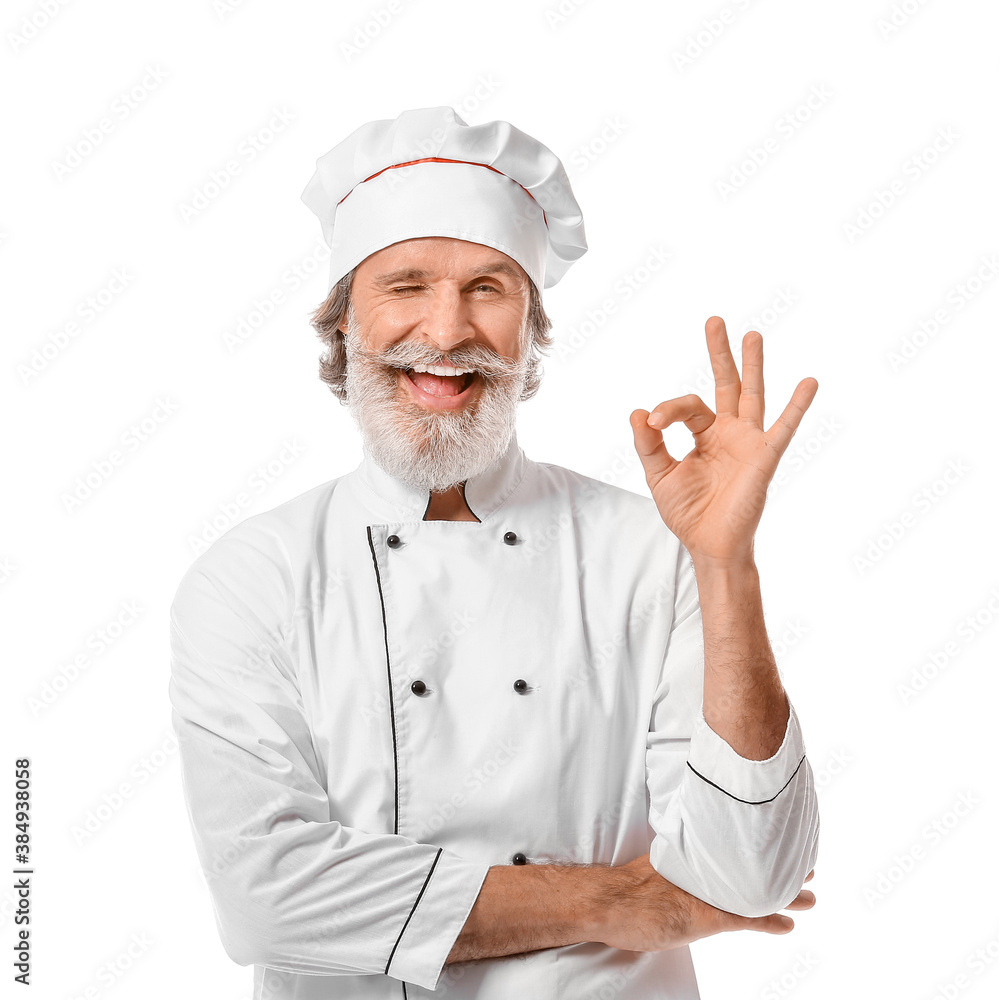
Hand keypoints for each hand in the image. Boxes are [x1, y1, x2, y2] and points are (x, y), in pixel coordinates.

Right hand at [588, 854, 815, 952]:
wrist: (611, 903)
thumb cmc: (625, 890)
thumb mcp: (656, 869)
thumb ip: (676, 867)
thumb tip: (681, 867)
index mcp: (691, 859)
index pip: (732, 851)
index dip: (756, 848)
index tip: (776, 840)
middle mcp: (704, 871)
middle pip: (750, 867)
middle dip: (779, 866)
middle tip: (807, 864)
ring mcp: (707, 893)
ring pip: (756, 891)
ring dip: (785, 894)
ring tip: (809, 896)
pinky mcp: (708, 917)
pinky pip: (748, 919)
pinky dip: (769, 922)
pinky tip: (787, 926)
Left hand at [629, 316, 817, 564]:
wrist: (710, 545)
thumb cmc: (689, 513)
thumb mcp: (660, 475)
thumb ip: (648, 444)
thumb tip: (637, 412)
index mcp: (704, 435)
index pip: (686, 407)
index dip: (667, 410)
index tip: (652, 423)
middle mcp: (728, 433)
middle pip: (725, 383)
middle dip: (720, 353)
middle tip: (714, 320)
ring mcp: (748, 442)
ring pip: (752, 395)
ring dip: (753, 365)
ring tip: (752, 334)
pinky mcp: (764, 457)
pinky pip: (783, 427)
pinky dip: (798, 405)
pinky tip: (809, 382)